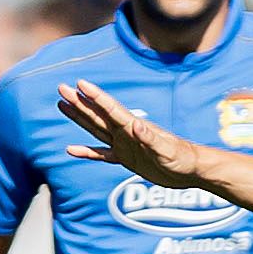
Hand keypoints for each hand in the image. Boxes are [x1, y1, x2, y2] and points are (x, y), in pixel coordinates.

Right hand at [59, 79, 203, 186]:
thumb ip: (151, 138)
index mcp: (134, 128)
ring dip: (79, 117)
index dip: (96, 96)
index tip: (80, 83)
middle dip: (79, 102)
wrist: (191, 170)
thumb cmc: (183, 158)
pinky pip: (101, 154)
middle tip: (61, 88)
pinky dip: (86, 152)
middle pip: (97, 114)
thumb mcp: (167, 150)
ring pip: (95, 129)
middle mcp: (126, 133)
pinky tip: (71, 149)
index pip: (111, 109)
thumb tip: (136, 125)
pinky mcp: (126, 159)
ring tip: (63, 105)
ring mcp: (124, 145)